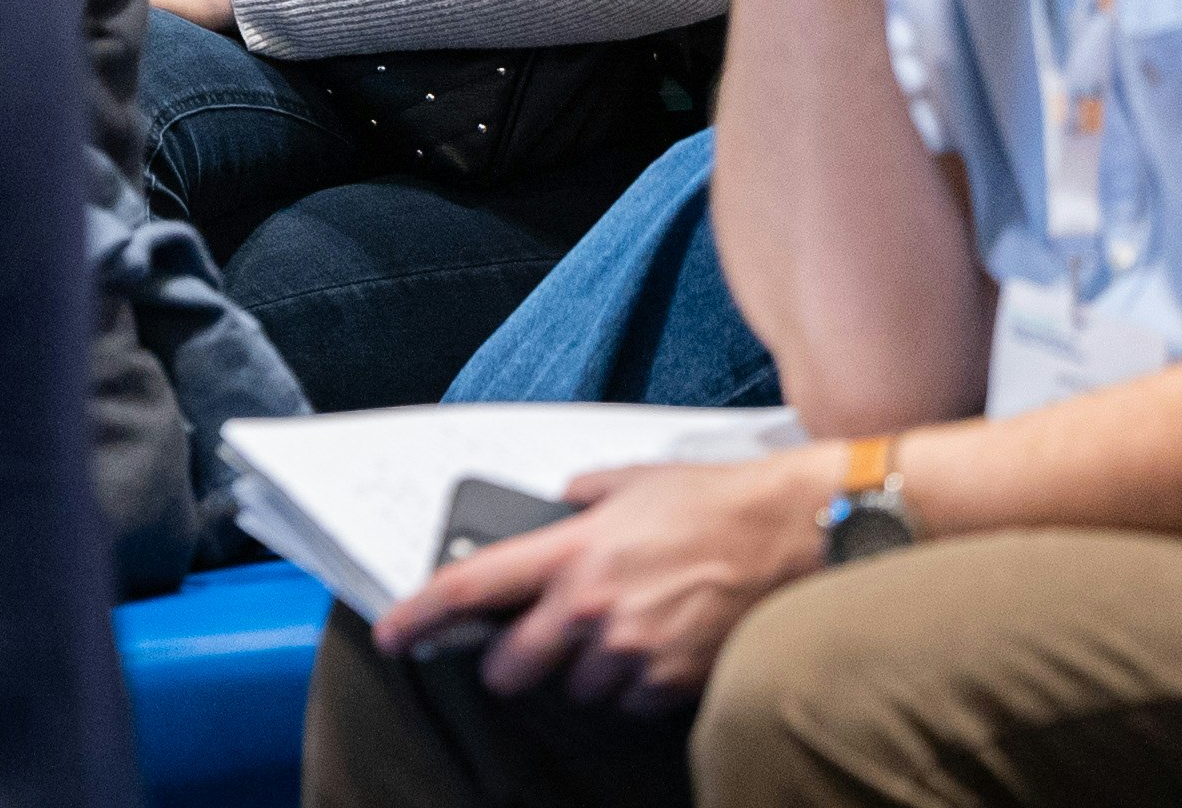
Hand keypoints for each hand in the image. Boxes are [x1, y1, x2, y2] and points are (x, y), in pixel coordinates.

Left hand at [371, 444, 839, 711]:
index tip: (393, 632)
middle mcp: (591, 608)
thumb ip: (581, 497)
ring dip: (584, 671)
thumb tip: (559, 507)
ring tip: (621, 630)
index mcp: (572, 552)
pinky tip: (657, 645)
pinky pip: (629, 701)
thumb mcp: (630, 479)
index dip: (421, 615)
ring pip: (575, 690)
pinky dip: (633, 684)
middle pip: (512, 667)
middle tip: (529, 645)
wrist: (788, 533)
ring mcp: (631, 651)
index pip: (473, 588)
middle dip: (511, 663)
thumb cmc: (713, 502)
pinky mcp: (669, 681)